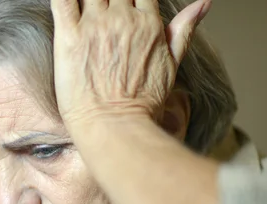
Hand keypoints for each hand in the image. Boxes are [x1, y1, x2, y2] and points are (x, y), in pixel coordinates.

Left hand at [50, 0, 211, 127]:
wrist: (115, 127)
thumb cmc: (142, 104)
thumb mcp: (172, 64)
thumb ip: (183, 29)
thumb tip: (203, 3)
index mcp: (147, 23)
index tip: (122, 7)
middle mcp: (121, 18)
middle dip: (107, 0)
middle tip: (102, 14)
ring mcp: (94, 26)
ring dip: (87, 0)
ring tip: (85, 12)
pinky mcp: (69, 37)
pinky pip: (62, 1)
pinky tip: (65, 5)